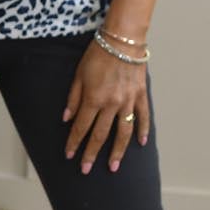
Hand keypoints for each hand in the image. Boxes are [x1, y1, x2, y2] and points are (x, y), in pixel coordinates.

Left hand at [62, 40, 149, 174]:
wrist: (123, 40)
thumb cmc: (98, 54)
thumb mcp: (78, 75)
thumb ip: (73, 99)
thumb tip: (66, 119)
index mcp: (93, 99)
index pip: (81, 127)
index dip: (74, 142)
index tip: (69, 155)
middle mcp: (111, 104)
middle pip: (100, 135)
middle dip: (91, 154)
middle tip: (85, 169)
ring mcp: (128, 101)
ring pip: (123, 132)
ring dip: (117, 151)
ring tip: (113, 166)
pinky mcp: (140, 96)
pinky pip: (143, 117)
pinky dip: (143, 130)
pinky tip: (141, 143)